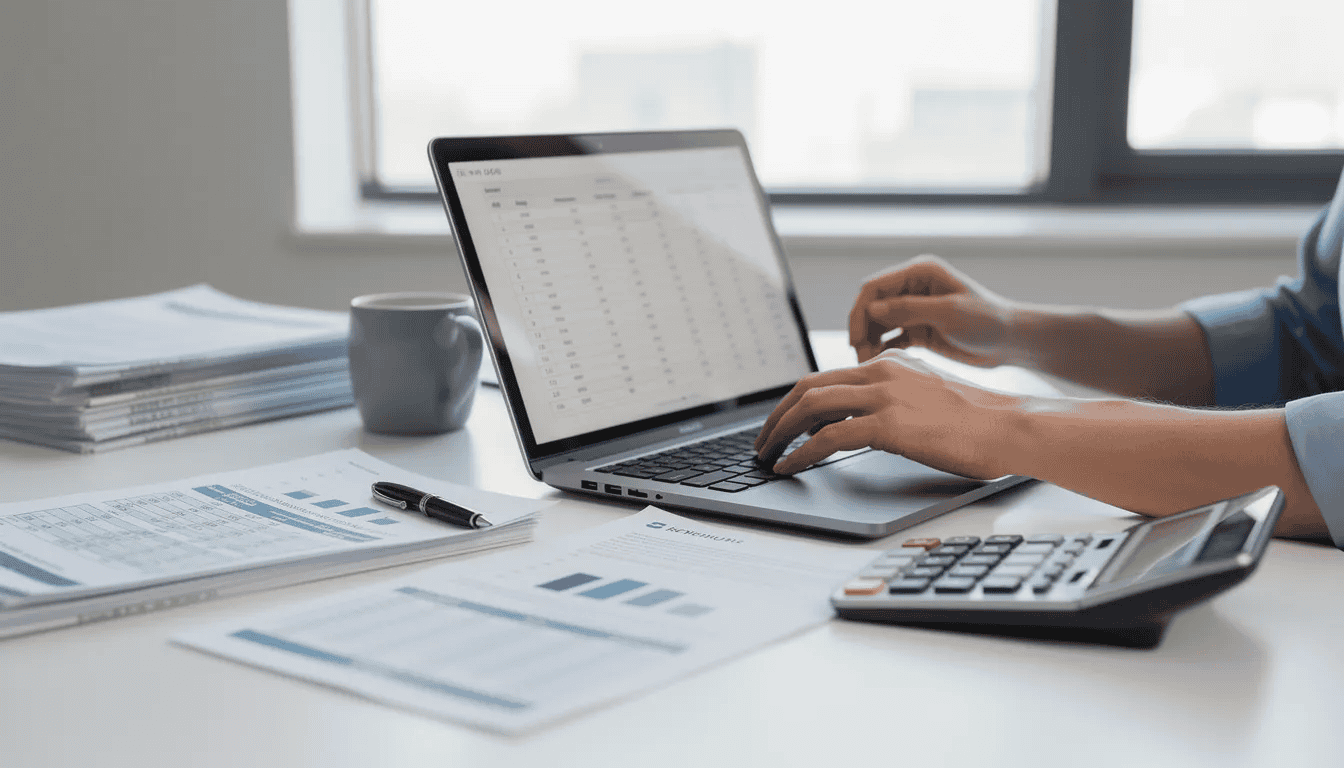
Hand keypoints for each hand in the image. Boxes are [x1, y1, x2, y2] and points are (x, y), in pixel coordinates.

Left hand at [753, 350, 1022, 478]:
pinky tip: (792, 467)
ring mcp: (884, 396)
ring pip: (810, 407)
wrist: (1010, 428)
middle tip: (762, 442)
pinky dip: (801, 453)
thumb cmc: (975, 424)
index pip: (824, 377)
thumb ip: (888, 404)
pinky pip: (828, 436)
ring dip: (779, 434)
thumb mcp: (923, 401)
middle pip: (807, 387)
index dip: (793, 403)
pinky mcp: (889, 423)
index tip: (779, 426)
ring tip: (767, 457)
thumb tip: (849, 426)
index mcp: (888, 365)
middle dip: (776, 416)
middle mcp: (881, 373)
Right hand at [848, 255, 1016, 366]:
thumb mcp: (949, 313)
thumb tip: (871, 309)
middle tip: (859, 357)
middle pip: (872, 306)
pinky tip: (881, 365)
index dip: (860, 311)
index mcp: (920, 273)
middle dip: (862, 330)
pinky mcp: (918, 330)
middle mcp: (913, 288)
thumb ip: (909, 309)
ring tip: (868, 364)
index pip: (875, 287)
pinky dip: (882, 351)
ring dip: (869, 342)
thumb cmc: (988, 321)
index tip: (855, 339)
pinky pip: (890, 339)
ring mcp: (915, 310)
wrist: (1012, 342)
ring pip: (877, 324)